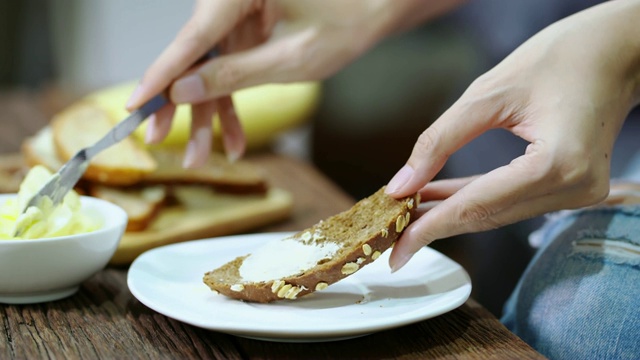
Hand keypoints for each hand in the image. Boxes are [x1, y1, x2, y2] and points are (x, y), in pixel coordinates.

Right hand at [126, 0, 463, 166]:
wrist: (378, 6)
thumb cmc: (350, 22)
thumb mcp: (295, 59)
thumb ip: (238, 74)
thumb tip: (184, 89)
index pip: (194, 37)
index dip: (161, 74)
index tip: (133, 103)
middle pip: (194, 51)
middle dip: (180, 101)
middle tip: (159, 139)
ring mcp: (240, 8)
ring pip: (209, 64)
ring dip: (206, 110)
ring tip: (200, 154)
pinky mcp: (248, 22)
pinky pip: (229, 63)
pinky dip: (231, 99)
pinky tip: (233, 137)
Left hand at [385, 0, 639, 270]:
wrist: (618, 50)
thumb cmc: (561, 57)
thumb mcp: (488, 93)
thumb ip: (439, 141)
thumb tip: (400, 185)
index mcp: (558, 164)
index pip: (477, 207)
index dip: (429, 228)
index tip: (394, 248)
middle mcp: (574, 189)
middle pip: (487, 217)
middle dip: (434, 223)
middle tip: (391, 230)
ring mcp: (578, 193)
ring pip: (497, 213)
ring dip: (451, 211)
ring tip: (407, 207)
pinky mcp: (572, 187)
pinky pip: (512, 201)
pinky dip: (474, 199)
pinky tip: (440, 196)